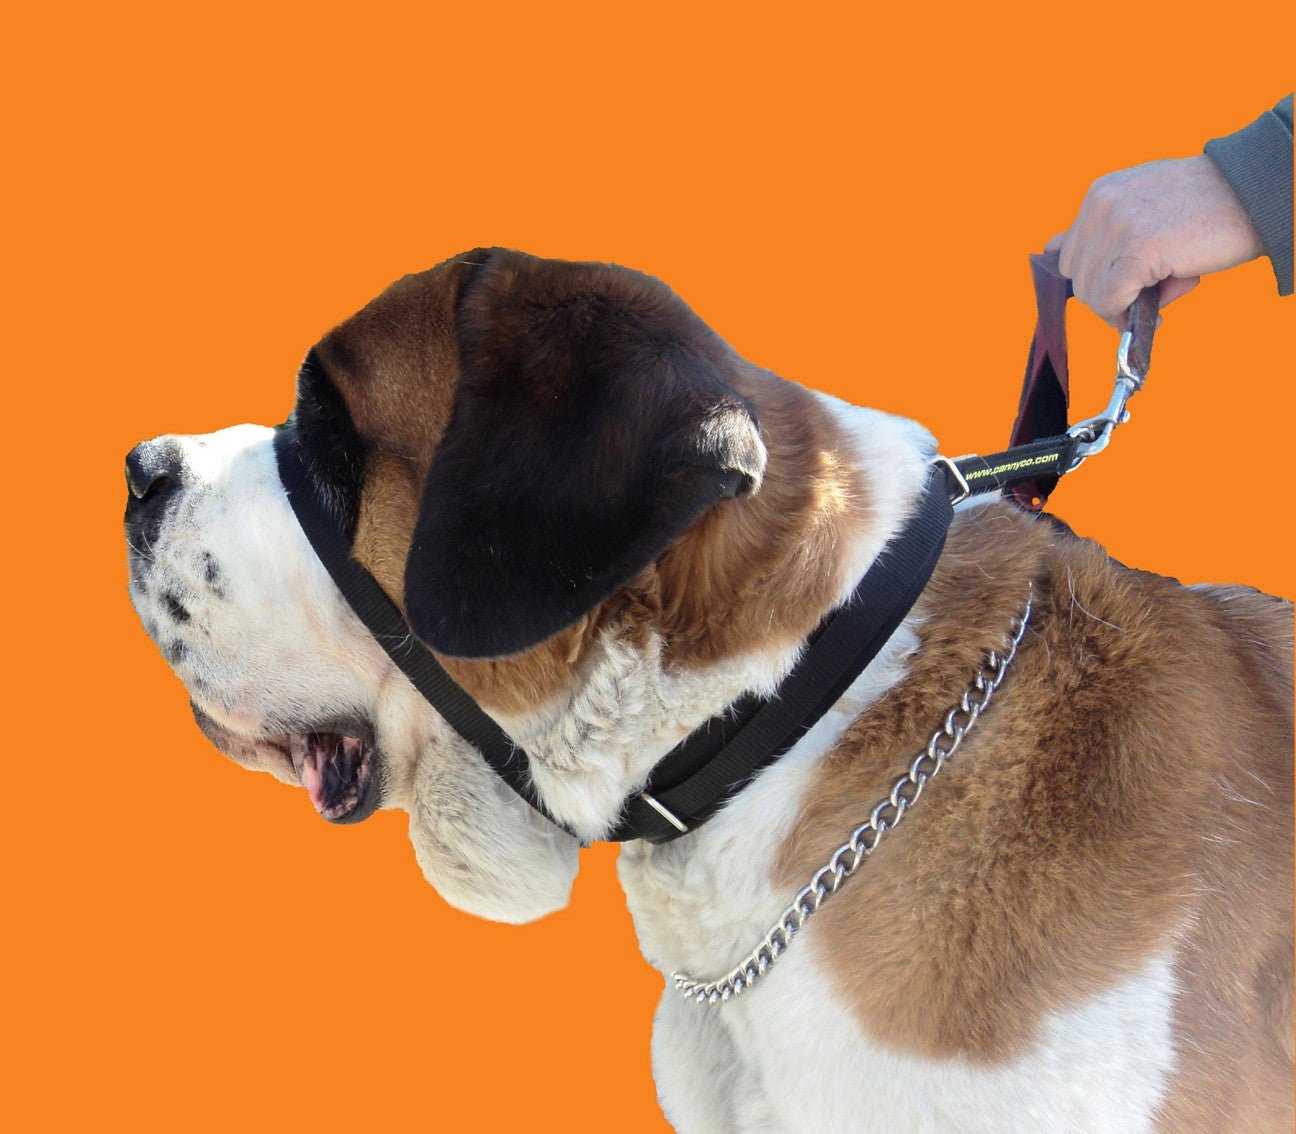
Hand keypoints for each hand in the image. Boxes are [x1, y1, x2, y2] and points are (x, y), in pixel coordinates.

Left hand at [1047, 155, 1263, 326]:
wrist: (1257, 194)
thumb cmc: (1205, 208)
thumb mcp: (1141, 207)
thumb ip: (1098, 229)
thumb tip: (1052, 247)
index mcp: (1099, 194)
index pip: (1071, 256)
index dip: (1099, 279)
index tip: (1131, 284)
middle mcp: (1102, 205)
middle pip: (1078, 279)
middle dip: (1111, 294)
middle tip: (1153, 289)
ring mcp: (1119, 226)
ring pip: (1092, 294)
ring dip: (1127, 304)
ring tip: (1168, 285)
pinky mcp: (1139, 250)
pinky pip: (1110, 302)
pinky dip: (1126, 316)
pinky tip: (1158, 311)